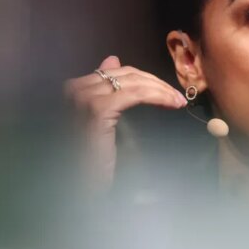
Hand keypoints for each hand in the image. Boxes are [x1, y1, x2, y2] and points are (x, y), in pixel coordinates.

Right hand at [63, 55, 186, 192]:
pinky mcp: (97, 109)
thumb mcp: (98, 119)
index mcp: (71, 88)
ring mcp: (83, 97)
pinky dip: (156, 96)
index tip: (165, 91)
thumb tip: (112, 59)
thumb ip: (105, 91)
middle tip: (176, 96)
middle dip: (154, 83)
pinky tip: (170, 103)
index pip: (113, 72)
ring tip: (177, 101)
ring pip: (132, 82)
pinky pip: (135, 94)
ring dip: (160, 89)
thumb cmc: (88, 161)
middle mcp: (73, 88)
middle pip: (124, 74)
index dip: (142, 79)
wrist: (79, 189)